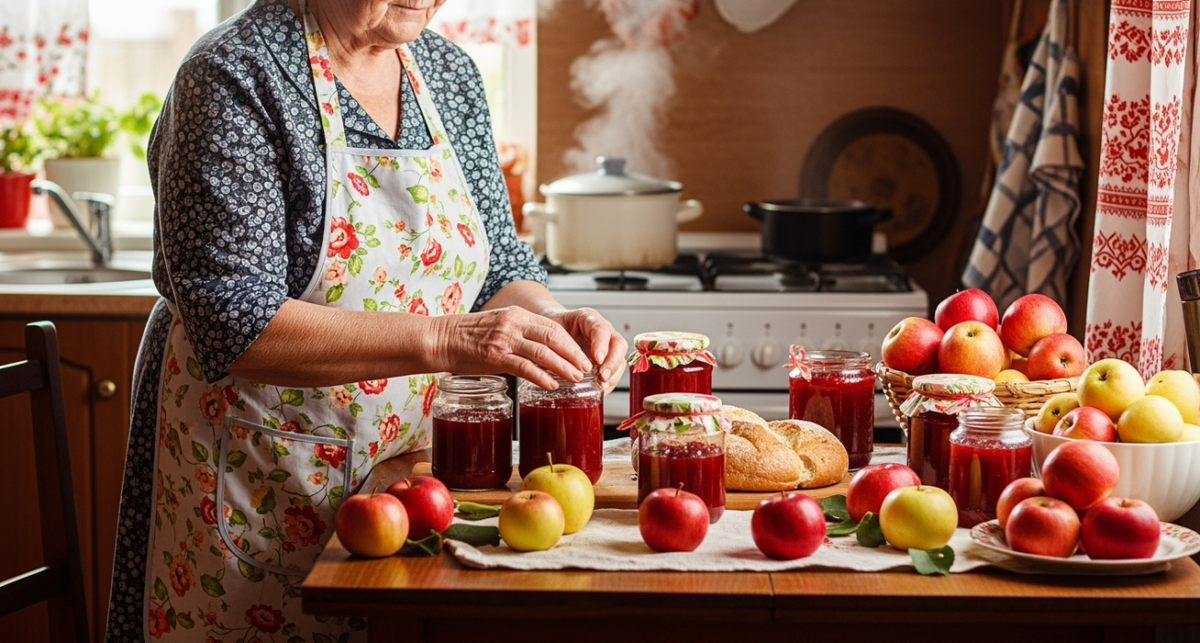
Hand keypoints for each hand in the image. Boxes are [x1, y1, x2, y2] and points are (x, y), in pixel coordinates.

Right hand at [430, 307, 591, 389]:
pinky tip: (551, 385)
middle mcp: (514, 324)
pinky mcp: (496, 357)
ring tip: (575, 378)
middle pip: (554, 337)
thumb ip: (518, 334)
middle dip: (573, 354)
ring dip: (563, 367)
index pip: (552, 327)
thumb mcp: (498, 325)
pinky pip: (524, 367)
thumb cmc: (467, 335)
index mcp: (517, 314)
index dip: (570, 342)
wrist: (441, 338)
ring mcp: (505, 340)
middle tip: (586, 367)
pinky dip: (541, 377)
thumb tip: (540, 352)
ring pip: (543, 352)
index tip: (582, 355)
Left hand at [543, 307, 627, 393]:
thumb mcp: (551, 329)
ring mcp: (607, 347)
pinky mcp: (606, 362)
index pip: (601, 329)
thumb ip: (554, 341)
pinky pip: (614, 373)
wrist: (550, 333)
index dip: (601, 344)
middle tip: (602, 376)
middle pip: (618, 344)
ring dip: (612, 375)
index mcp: (589, 319)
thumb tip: (555, 361)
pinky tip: (599, 390)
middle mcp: (603, 332)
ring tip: (601, 387)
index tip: (597, 359)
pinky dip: (609, 383)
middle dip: (612, 362)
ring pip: (619, 360)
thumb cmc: (551, 329)